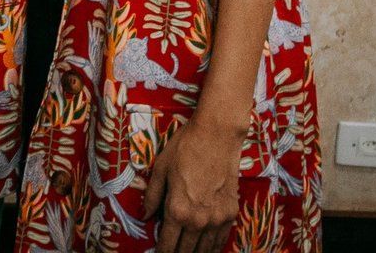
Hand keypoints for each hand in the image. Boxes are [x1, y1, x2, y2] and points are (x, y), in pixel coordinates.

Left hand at [142, 113, 246, 252]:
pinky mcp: (230, 213)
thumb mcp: (161, 168)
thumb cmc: (185, 147)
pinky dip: (213, 248)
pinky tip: (207, 249)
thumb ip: (152, 195)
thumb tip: (145, 215)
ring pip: (205, 250)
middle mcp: (198, 220)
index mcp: (177, 210)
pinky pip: (221, 240)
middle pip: (186, 251)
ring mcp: (217, 218)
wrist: (217, 135)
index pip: (167, 244)